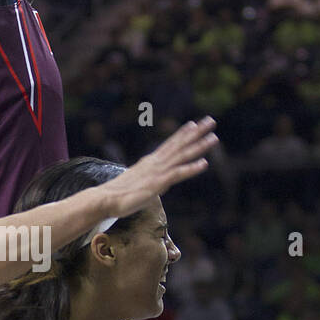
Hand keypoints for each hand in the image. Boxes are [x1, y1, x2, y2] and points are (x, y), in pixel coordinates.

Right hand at [103, 118, 217, 219]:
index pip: (170, 144)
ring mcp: (158, 172)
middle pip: (180, 144)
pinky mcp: (158, 183)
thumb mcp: (138, 183)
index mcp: (151, 162)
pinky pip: (178, 174)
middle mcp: (156, 163)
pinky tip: (204, 163)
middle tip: (211, 121)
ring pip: (182, 155)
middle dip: (196, 133)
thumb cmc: (119, 194)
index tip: (194, 124)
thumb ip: (149, 180)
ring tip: (214, 138)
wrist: (106, 199)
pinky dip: (191, 168)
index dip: (183, 134)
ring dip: (199, 146)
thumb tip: (155, 184)